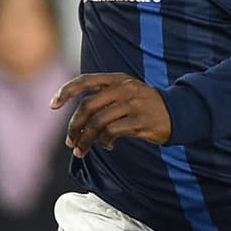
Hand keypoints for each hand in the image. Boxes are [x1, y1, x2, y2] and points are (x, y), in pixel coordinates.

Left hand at [51, 72, 172, 157]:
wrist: (178, 113)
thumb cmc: (145, 106)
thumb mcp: (126, 93)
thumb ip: (104, 99)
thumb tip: (77, 122)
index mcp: (117, 79)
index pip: (85, 81)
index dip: (66, 91)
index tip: (52, 105)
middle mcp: (124, 88)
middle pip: (88, 106)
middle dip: (74, 127)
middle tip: (70, 142)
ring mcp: (133, 104)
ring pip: (98, 122)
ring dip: (86, 140)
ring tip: (82, 151)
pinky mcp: (141, 121)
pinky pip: (113, 132)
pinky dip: (104, 142)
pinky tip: (107, 146)